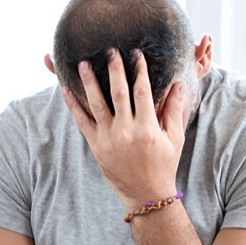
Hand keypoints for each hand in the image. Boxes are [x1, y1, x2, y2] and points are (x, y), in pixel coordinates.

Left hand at [62, 49, 187, 208]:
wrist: (146, 193)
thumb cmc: (164, 164)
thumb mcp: (175, 138)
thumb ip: (174, 110)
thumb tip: (179, 84)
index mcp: (147, 128)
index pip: (143, 91)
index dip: (140, 70)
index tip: (136, 54)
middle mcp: (126, 131)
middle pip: (118, 93)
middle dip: (114, 69)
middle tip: (110, 51)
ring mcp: (108, 138)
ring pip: (97, 104)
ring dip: (89, 82)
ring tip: (83, 64)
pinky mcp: (96, 146)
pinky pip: (82, 122)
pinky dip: (73, 106)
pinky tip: (66, 91)